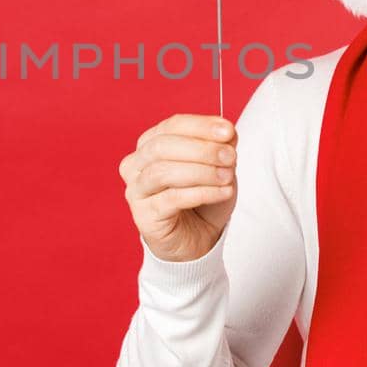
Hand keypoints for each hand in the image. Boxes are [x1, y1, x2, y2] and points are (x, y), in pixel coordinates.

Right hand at [119, 113, 237, 262]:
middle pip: (162, 146)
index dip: (200, 126)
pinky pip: (171, 198)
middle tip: (230, 157)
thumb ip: (219, 147)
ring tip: (227, 177)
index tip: (228, 131)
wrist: (197, 241)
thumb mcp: (216, 168)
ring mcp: (136, 190)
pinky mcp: (143, 215)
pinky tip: (223, 192)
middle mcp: (136, 165)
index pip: (172, 125)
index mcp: (150, 144)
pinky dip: (202, 192)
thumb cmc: (203, 200)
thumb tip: (228, 132)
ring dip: (202, 172)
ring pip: (163, 172)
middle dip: (201, 149)